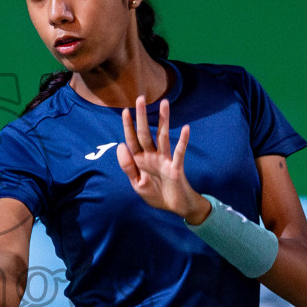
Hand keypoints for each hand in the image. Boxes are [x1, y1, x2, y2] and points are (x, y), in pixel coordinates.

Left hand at [116, 97, 209, 221]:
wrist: (176, 208)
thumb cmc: (157, 195)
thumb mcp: (137, 184)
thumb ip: (128, 167)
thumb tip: (121, 145)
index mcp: (141, 161)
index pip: (132, 140)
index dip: (128, 126)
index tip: (125, 110)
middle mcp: (152, 156)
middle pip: (145, 133)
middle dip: (142, 117)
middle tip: (141, 98)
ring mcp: (165, 160)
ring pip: (163, 137)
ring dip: (163, 120)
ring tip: (164, 104)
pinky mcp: (176, 167)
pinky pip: (179, 153)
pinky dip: (182, 141)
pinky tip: (185, 128)